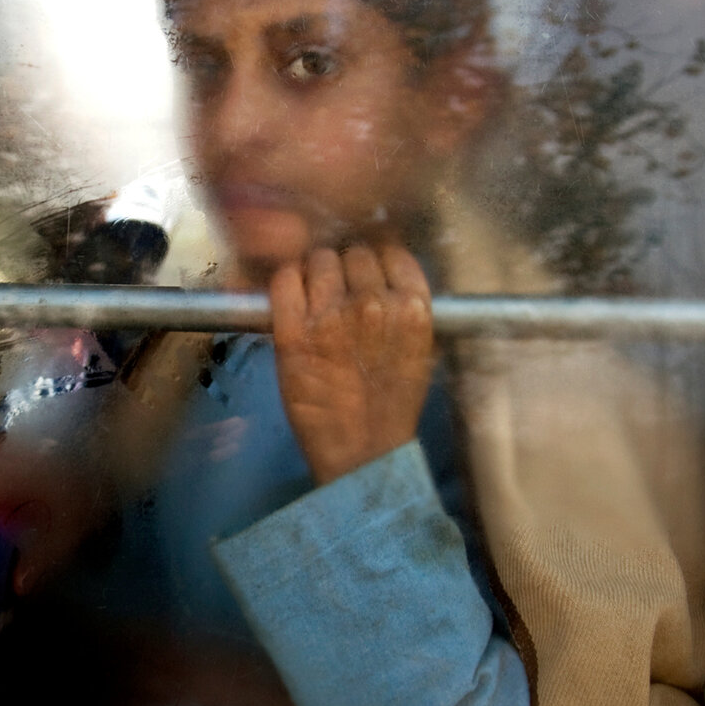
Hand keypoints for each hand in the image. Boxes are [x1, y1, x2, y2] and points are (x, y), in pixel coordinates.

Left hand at [268, 243, 434, 486]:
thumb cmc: (393, 405)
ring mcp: (330, 316)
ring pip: (318, 259)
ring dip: (317, 269)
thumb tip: (386, 270)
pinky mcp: (292, 332)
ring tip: (316, 292)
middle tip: (340, 289)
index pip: (390, 253)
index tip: (369, 273)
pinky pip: (284, 279)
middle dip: (347, 267)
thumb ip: (406, 307)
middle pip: (353, 253)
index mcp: (410, 307)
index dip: (377, 260)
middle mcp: (373, 304)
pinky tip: (292, 292)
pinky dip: (286, 278)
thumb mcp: (420, 348)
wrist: (363, 452)